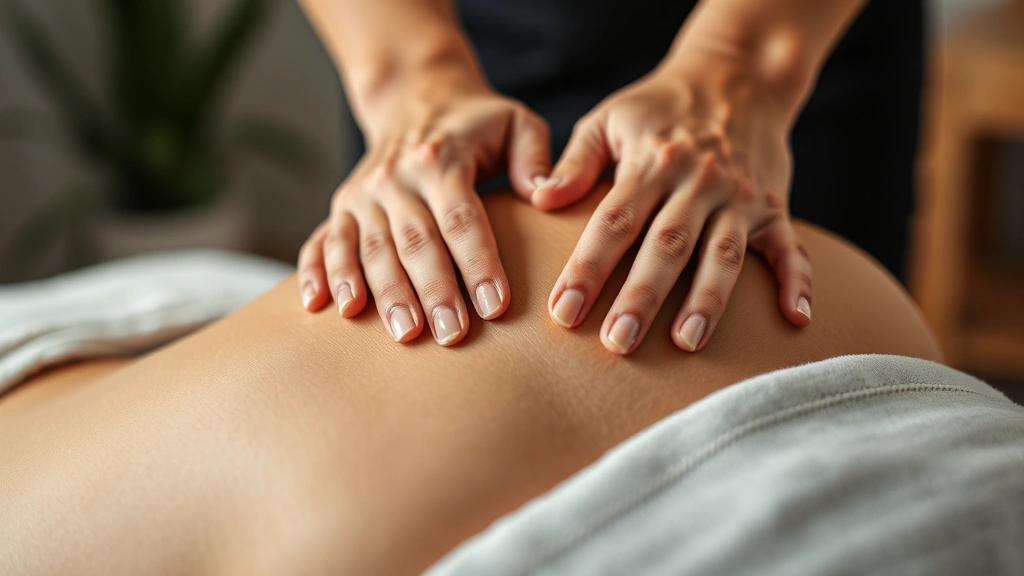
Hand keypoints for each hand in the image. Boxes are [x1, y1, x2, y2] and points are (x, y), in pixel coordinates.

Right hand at [298, 66, 550, 345]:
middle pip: (414, 241)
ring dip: (384, 295)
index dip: (478, 262)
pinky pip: (323, 242)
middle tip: (452, 335)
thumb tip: (544, 194)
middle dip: (433, 291)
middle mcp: (395, 177)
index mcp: (441, 159)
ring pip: (370, 249)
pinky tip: (321, 307)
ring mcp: (362, 194)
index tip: (496, 305)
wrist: (414, 96)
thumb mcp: (517, 122)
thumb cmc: (477, 124)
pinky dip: (317, 273)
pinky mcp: (342, 207)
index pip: (461, 217)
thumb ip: (535, 155)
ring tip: (405, 334)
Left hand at [533, 51, 812, 354]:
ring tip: (687, 344)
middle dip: (642, 297)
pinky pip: (789, 247)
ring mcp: (739, 196)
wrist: (738, 73)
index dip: (588, 268)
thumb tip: (538, 200)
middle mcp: (697, 181)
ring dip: (707, 301)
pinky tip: (795, 319)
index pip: (614, 222)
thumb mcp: (608, 118)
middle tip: (618, 343)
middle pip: (667, 246)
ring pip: (723, 254)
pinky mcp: (773, 207)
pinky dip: (797, 282)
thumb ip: (574, 162)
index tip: (564, 312)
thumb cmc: (660, 106)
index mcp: (651, 162)